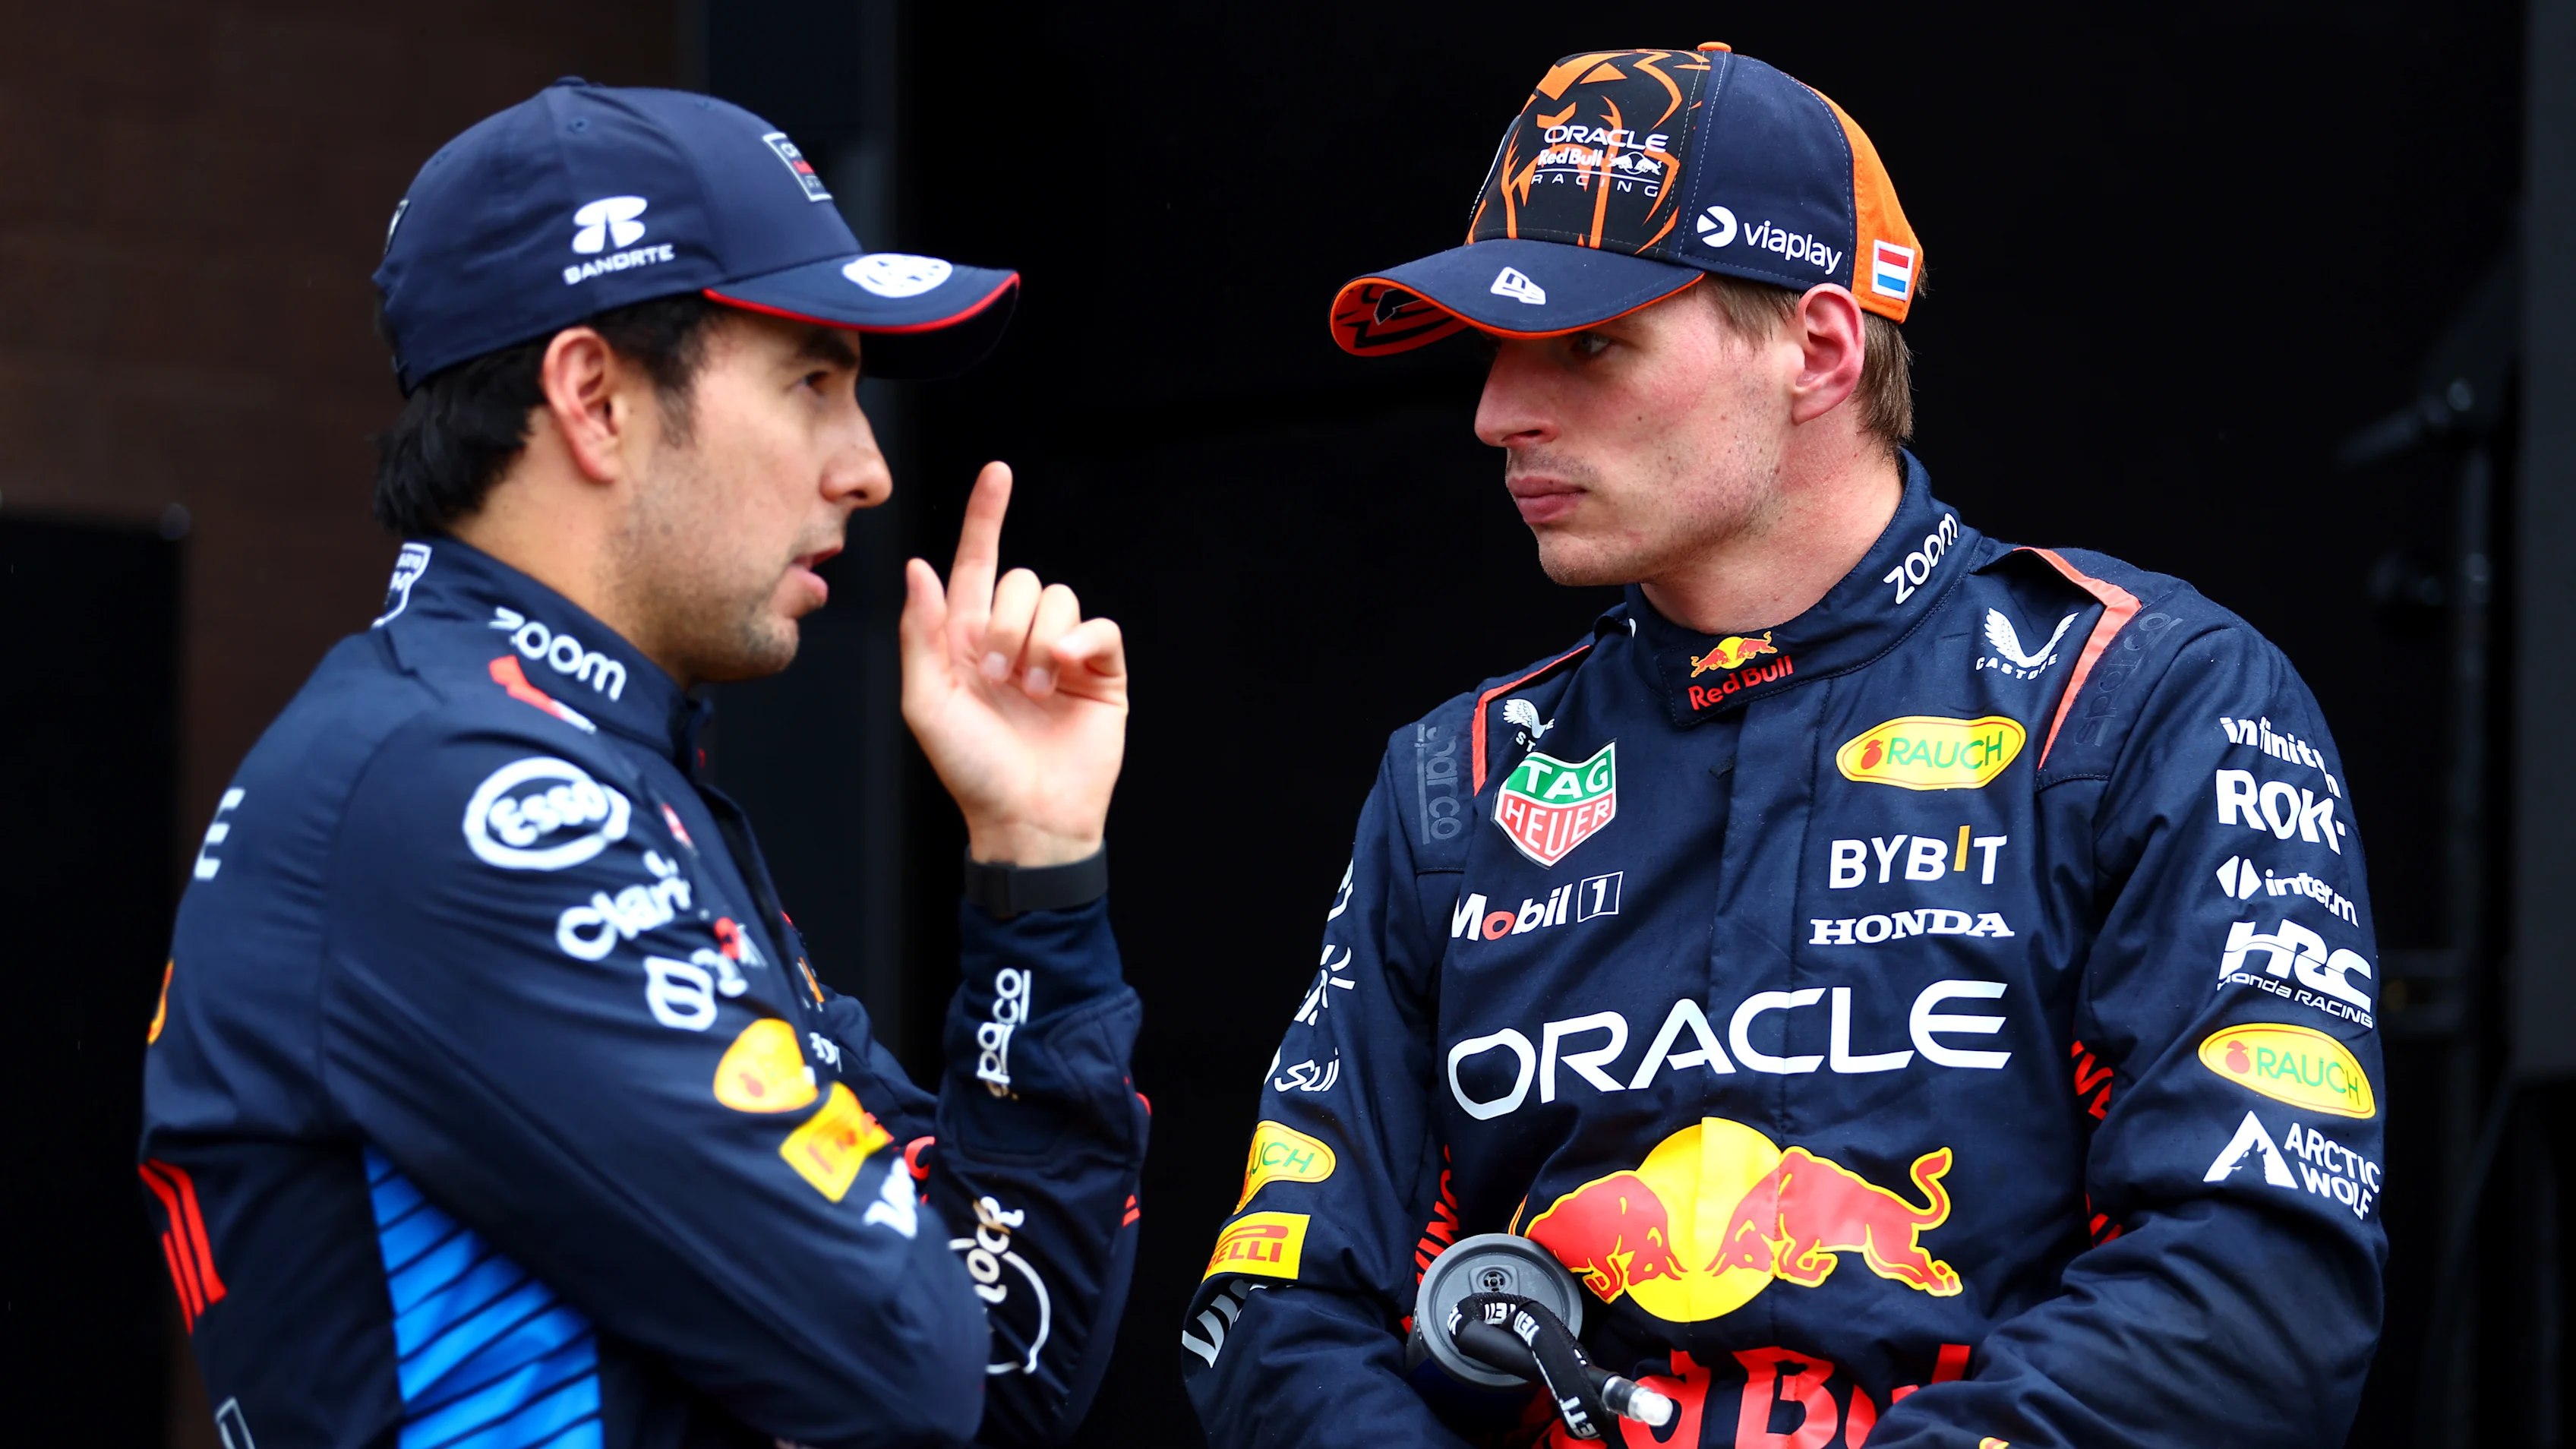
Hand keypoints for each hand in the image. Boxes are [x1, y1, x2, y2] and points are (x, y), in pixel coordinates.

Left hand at [899, 462, 1127, 865]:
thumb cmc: (970, 770)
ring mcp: (1060, 655)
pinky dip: (1081, 642)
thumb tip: (918, 566)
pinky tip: (1065, 675)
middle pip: (1021, 579)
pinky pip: (1100, 626)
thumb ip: (921, 632)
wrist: (1027, 818)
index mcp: (968, 640)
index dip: (985, 517)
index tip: (998, 473)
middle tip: (998, 675)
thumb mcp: (926, 703)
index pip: (976, 563)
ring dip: (1040, 641)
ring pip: (1059, 597)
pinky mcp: (1100, 672)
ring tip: (1032, 690)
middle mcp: (1015, 639)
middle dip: (1006, 621)